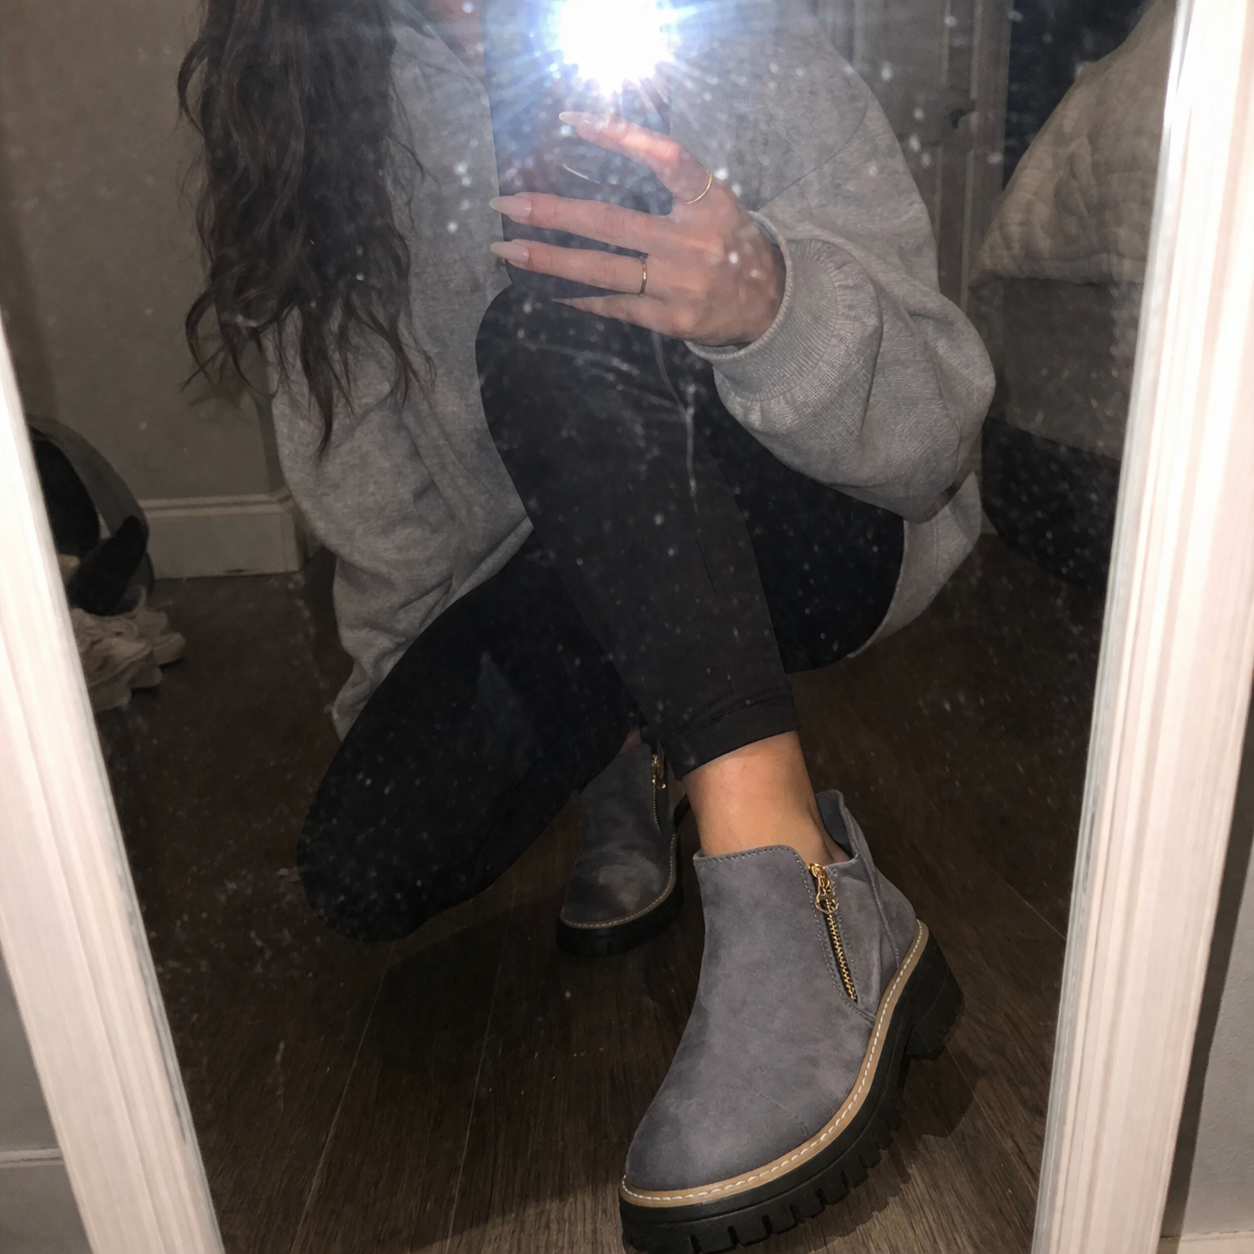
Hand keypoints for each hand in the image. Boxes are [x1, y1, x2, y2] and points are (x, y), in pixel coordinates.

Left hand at [489, 113, 783, 347]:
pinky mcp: (670, 320)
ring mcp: (681, 285)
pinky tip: (543, 286)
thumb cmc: (728, 243)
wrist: (767, 304)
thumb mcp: (713, 202)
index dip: (621, 135)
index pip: (665, 157)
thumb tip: (596, 162)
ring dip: (549, 261)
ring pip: (603, 270)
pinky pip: (613, 305)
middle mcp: (694, 242)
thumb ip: (670, 183)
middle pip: (611, 224)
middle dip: (552, 214)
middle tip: (507, 204)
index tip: (574, 120)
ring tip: (508, 252)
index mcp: (709, 202)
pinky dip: (575, 294)